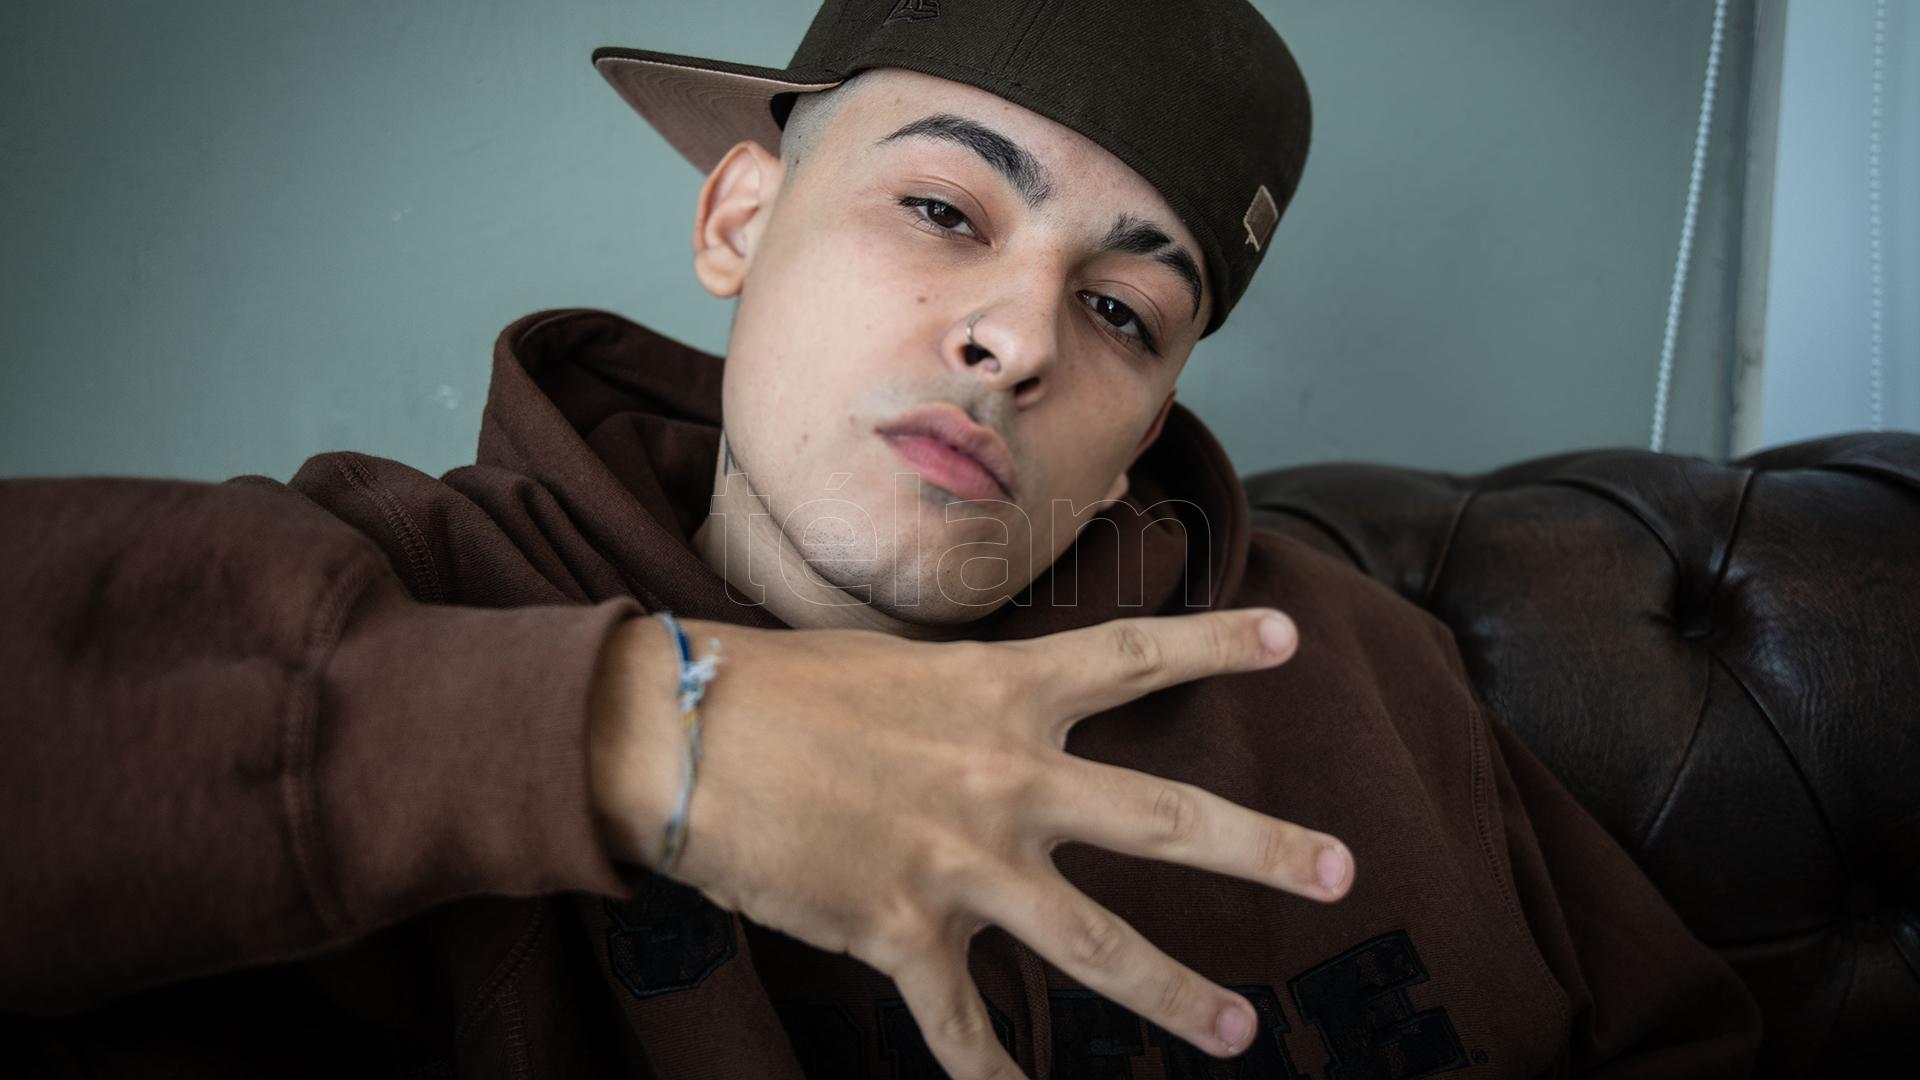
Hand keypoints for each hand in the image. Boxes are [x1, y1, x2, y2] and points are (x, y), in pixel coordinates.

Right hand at [588, 607, 1351, 1078]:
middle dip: (1263, 849)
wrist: (679, 737)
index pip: (1132, 656)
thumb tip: (998, 716)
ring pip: (1096, 946)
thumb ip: (966, 698)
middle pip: (1164, 819)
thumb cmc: (776, 686)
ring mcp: (961, 863)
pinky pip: (963, 1031)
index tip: (1289, 639)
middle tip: (1343, 869)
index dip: (1216, 643)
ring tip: (1238, 1031)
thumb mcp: (893, 666)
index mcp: (1001, 693)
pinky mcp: (903, 934)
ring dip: (1174, 994)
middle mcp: (1003, 778)